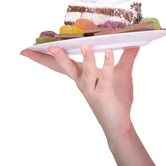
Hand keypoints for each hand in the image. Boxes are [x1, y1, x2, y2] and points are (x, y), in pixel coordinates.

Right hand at [20, 45, 139, 143]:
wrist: (120, 123)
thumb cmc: (116, 98)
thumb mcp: (122, 72)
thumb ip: (127, 56)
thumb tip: (135, 42)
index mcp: (82, 76)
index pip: (62, 64)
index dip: (45, 57)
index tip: (30, 48)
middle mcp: (83, 82)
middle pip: (65, 68)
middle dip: (54, 58)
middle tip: (46, 46)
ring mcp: (92, 89)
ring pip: (85, 72)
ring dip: (86, 59)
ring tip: (84, 46)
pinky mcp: (104, 94)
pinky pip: (105, 78)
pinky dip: (107, 64)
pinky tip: (108, 53)